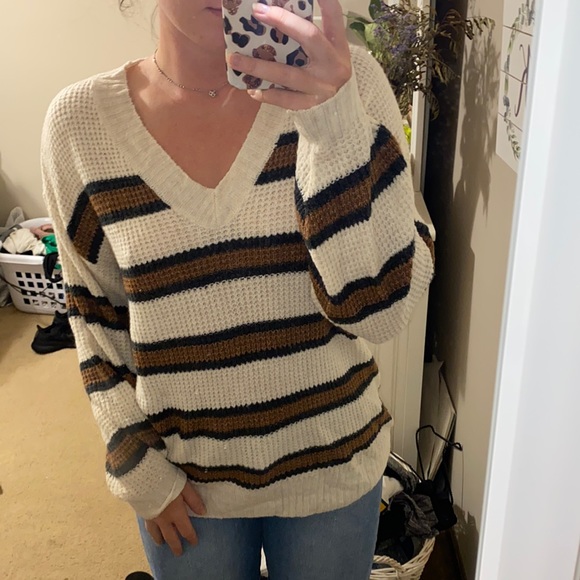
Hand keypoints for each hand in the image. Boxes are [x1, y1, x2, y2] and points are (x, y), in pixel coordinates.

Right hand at [144, 481, 205, 556]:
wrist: (143, 479)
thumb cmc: (166, 480)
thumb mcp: (184, 487)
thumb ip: (193, 500)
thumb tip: (203, 512)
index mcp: (176, 513)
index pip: (185, 529)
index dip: (190, 537)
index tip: (194, 543)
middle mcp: (164, 519)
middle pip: (171, 536)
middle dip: (176, 545)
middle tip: (178, 553)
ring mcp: (152, 517)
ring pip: (157, 534)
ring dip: (161, 540)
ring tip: (162, 544)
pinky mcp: (142, 513)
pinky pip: (147, 527)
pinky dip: (151, 532)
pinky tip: (150, 530)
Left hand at [227, 0, 351, 110]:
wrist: (340, 104)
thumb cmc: (326, 67)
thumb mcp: (326, 46)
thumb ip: (306, 30)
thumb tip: (276, 9)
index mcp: (337, 43)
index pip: (333, 13)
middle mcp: (333, 62)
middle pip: (310, 36)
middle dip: (284, 22)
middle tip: (257, 12)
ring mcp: (321, 86)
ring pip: (288, 74)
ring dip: (259, 66)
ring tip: (234, 59)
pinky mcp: (311, 104)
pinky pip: (285, 100)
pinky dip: (267, 94)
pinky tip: (252, 89)